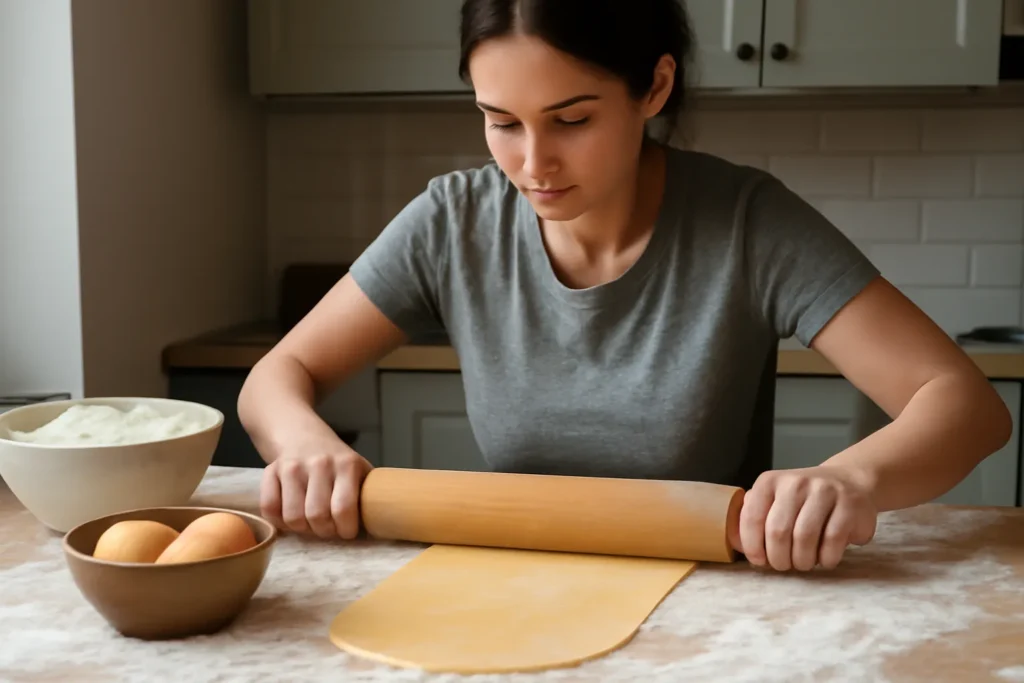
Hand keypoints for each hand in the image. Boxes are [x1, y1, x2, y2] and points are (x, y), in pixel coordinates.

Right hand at [260, 449, 372, 539]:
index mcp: (347, 464)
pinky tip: (291, 516)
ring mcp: (292, 466)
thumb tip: (381, 524)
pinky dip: (279, 522)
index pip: (344, 509)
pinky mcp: (270, 470)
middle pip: (317, 516)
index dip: (345, 530)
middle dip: (324, 532)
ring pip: (292, 517)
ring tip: (311, 523)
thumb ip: (368, 494)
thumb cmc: (338, 462)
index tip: (347, 532)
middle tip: (328, 528)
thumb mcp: (360, 470)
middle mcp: (319, 463)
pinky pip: (269, 509)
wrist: (303, 435)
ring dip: (302, 529)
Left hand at [732, 466, 876, 570]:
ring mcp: (824, 491)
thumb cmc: (804, 500)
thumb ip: (754, 517)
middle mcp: (795, 482)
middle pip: (778, 532)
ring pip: (804, 538)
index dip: (752, 546)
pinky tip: (825, 558)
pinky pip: (832, 541)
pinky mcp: (849, 505)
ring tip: (804, 563)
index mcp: (770, 481)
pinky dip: (826, 558)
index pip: (752, 517)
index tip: (759, 561)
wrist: (850, 481)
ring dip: (802, 561)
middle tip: (784, 565)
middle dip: (778, 558)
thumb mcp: (774, 500)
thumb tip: (734, 543)